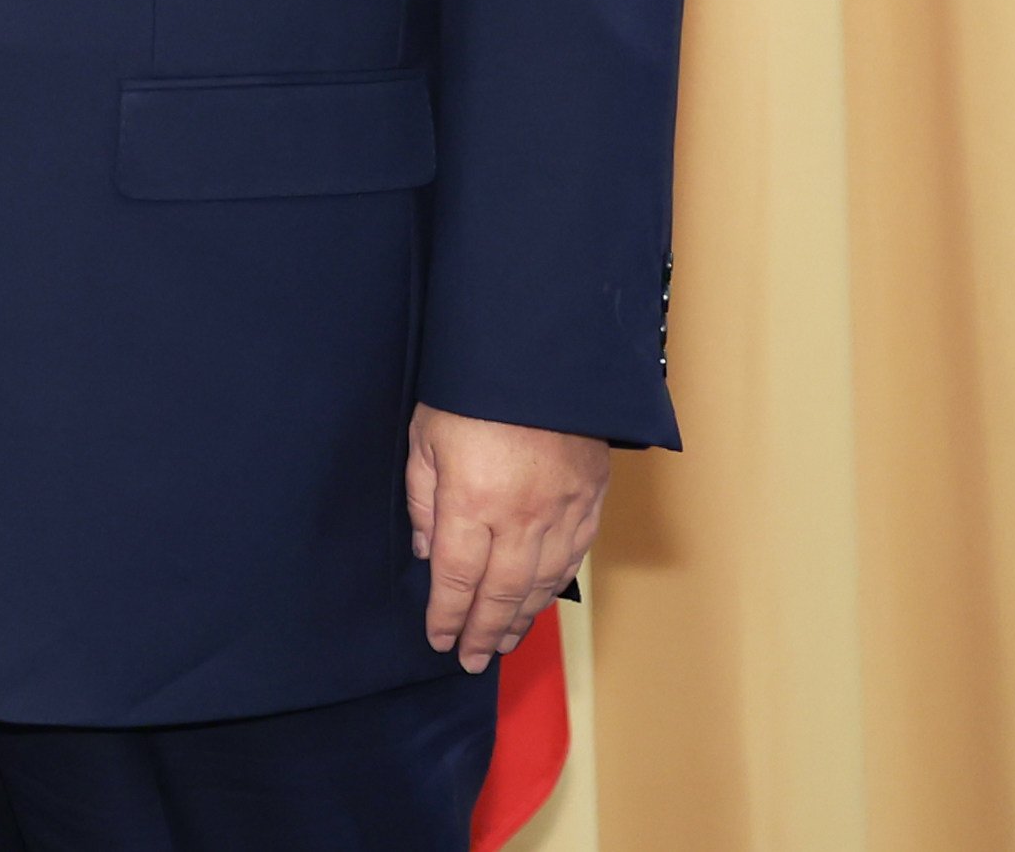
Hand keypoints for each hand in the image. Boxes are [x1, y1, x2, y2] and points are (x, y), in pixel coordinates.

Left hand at [406, 404, 607, 670]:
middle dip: (483, 633)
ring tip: (502, 641)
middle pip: (501, 593)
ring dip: (520, 618)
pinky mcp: (590, 500)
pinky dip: (553, 587)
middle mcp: (520, 516)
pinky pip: (572, 558)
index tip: (439, 639)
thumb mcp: (425, 437)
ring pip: (541, 583)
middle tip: (470, 660)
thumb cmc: (472, 391)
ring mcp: (561, 511)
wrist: (541, 356)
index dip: (448, 616)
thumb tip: (429, 555)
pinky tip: (538, 601)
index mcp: (472, 500)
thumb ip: (424, 500)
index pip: (458, 579)